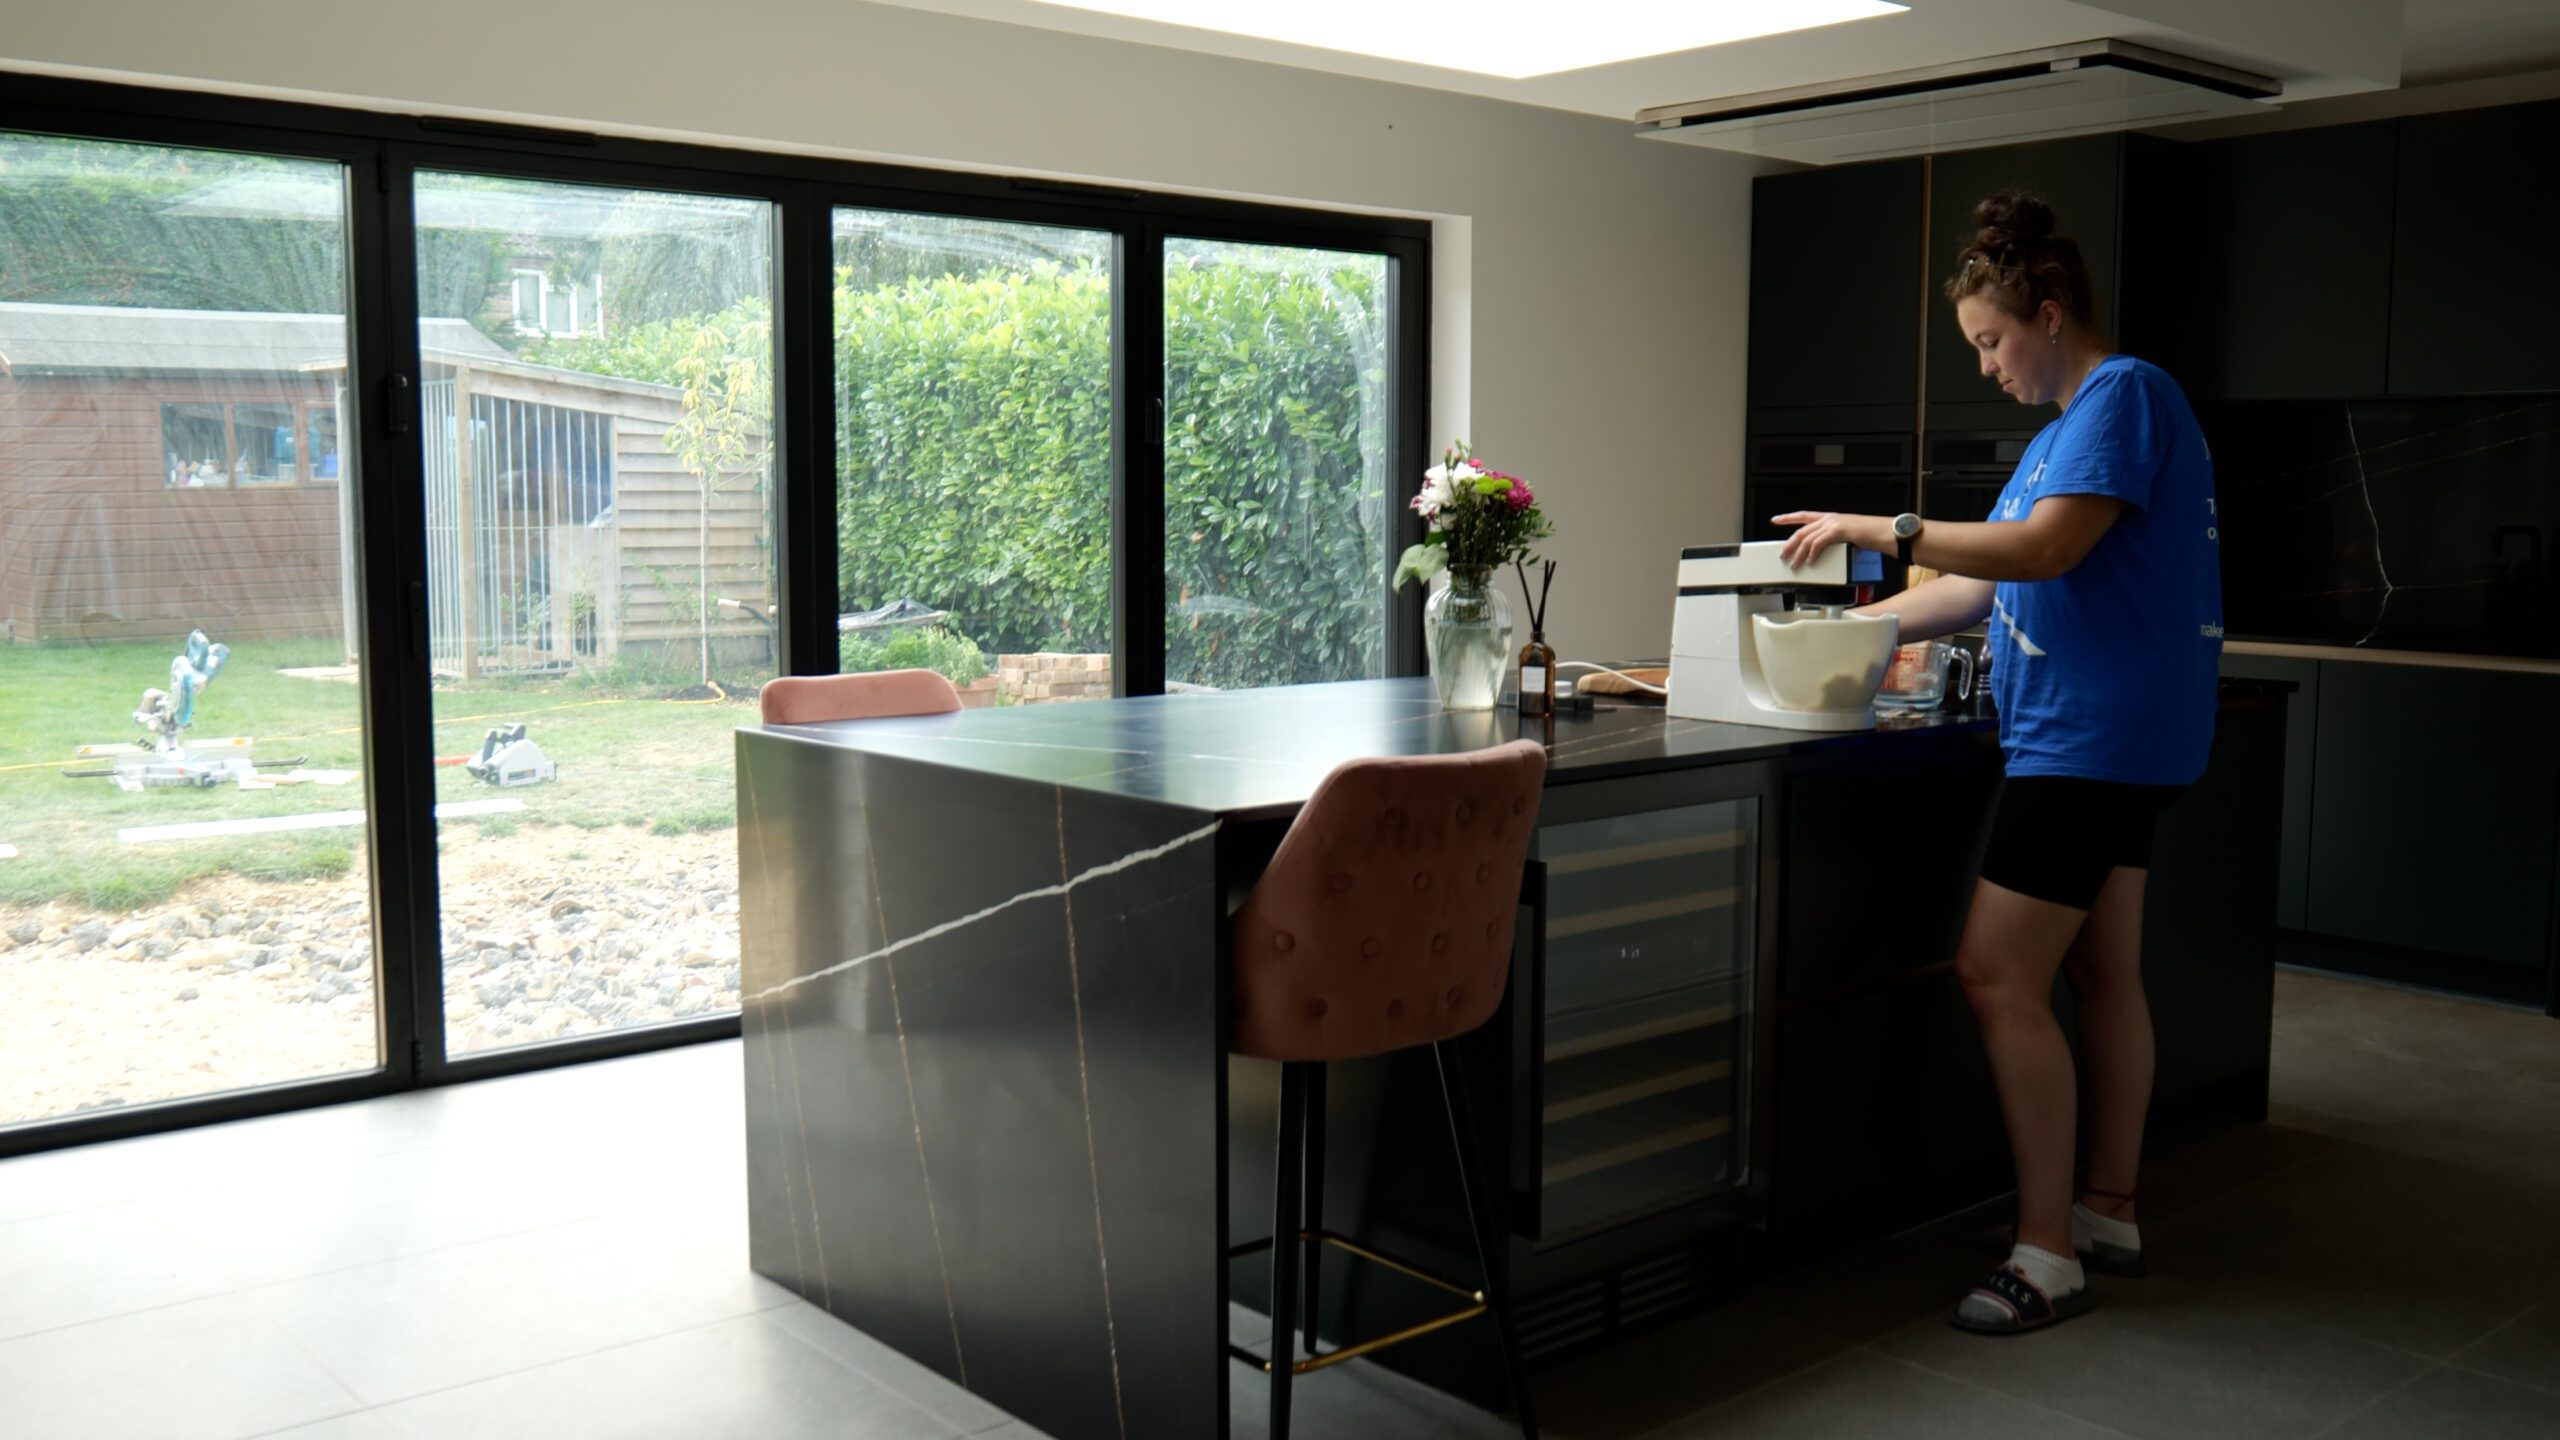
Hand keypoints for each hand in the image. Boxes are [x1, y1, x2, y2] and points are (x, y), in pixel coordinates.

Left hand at [1772, 511, 1887, 569]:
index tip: (1776, 519)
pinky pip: (1818, 544)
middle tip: (1782, 555)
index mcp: (1830, 518)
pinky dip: (1812, 555)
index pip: (1804, 515)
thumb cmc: (1870, 535)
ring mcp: (1833, 523)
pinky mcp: (1837, 531)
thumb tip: (1822, 553)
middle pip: (1801, 531)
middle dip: (1789, 544)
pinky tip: (1810, 562)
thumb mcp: (1847, 536)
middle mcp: (1829, 519)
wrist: (1883, 532)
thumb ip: (1833, 540)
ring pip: (1807, 539)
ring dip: (1799, 555)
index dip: (1788, 517)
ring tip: (1795, 565)